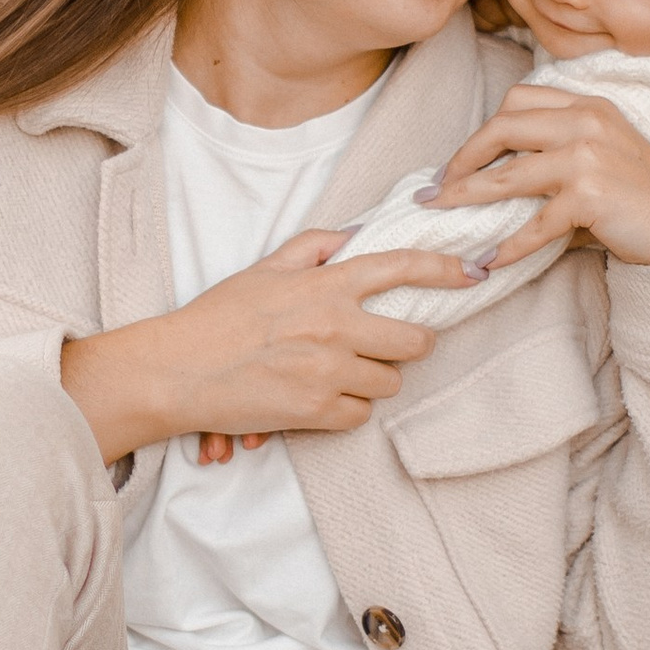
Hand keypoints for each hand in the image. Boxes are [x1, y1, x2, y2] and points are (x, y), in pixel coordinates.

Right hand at [60, 231, 477, 465]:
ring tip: (337, 374)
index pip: (400, 267)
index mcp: (324, 284)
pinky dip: (346, 409)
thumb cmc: (217, 318)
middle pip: (414, 341)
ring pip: (389, 382)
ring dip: (372, 380)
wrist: (178, 370)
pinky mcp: (316, 410)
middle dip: (410, 345)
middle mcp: (334, 324)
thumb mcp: (264, 267)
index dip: (444, 268)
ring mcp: (329, 370)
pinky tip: (319, 398)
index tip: (471, 273)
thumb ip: (314, 246)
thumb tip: (354, 235)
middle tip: (390, 347)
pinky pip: (360, 414)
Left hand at [419, 87, 649, 273]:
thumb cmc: (642, 205)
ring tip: (440, 214)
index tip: (458, 160)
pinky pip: (533, 223)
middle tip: (436, 188)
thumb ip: (555, 157)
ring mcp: (590, 155)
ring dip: (466, 196)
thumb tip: (491, 179)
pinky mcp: (591, 194)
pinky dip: (506, 246)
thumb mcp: (602, 161)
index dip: (482, 129)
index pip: (519, 99)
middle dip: (462, 158)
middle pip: (504, 125)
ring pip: (508, 173)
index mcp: (590, 105)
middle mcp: (588, 120)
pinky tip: (487, 260)